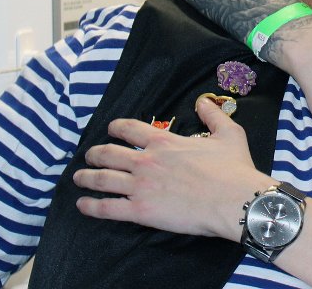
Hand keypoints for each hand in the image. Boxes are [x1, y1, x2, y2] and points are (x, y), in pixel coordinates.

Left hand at [74, 99, 273, 240]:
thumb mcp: (229, 133)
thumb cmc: (233, 168)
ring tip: (78, 178)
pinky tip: (82, 204)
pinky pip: (107, 208)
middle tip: (89, 156)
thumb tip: (203, 102)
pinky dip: (91, 206)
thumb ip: (213, 115)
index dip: (116, 128)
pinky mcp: (140, 211)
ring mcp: (140, 186)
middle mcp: (146, 161)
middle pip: (108, 153)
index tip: (110, 129)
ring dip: (86, 177)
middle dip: (94, 153)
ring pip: (102, 179)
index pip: (130, 129)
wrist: (233, 199)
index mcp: (165, 142)